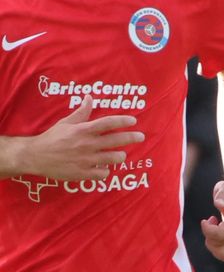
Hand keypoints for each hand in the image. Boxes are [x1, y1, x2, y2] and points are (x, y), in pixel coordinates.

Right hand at [17, 110, 143, 180]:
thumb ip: (81, 112)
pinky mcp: (83, 173)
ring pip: (113, 159)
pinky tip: (103, 168)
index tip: (134, 121)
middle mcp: (87, 144)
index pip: (108, 123)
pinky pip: (103, 174)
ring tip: (120, 155)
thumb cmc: (52, 138)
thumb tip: (90, 97)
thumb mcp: (65, 123)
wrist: (35, 156)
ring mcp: (86, 160)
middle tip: (141, 137)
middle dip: (132, 138)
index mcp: (82, 130)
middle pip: (116, 140)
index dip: (123, 121)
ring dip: (119, 156)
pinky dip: (105, 171)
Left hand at [201, 179, 223, 261]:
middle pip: (219, 247)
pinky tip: (216, 237)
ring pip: (222, 255)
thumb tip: (218, 203)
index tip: (205, 220)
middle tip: (210, 224)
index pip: (220, 235)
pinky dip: (217, 249)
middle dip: (209, 237)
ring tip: (214, 230)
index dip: (207, 230)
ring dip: (212, 244)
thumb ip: (222, 194)